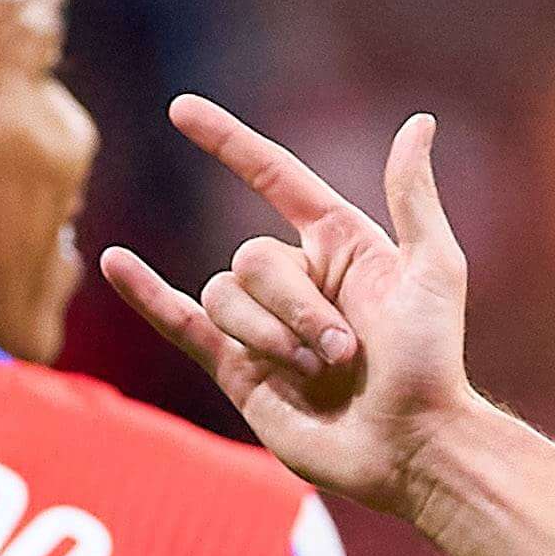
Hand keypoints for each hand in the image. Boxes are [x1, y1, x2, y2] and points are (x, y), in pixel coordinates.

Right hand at [102, 97, 478, 518]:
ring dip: (273, 337)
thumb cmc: (433, 362)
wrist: (410, 445)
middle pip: (252, 258)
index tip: (182, 109)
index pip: (274, 178)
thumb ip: (413, 198)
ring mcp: (263, 323)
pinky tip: (118, 263)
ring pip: (226, 297)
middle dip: (297, 306)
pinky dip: (147, 294)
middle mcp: (298, 278)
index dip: (229, 143)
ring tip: (322, 374)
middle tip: (347, 351)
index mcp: (341, 244)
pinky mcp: (237, 368)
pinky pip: (180, 320)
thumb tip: (418, 122)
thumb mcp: (436, 270)